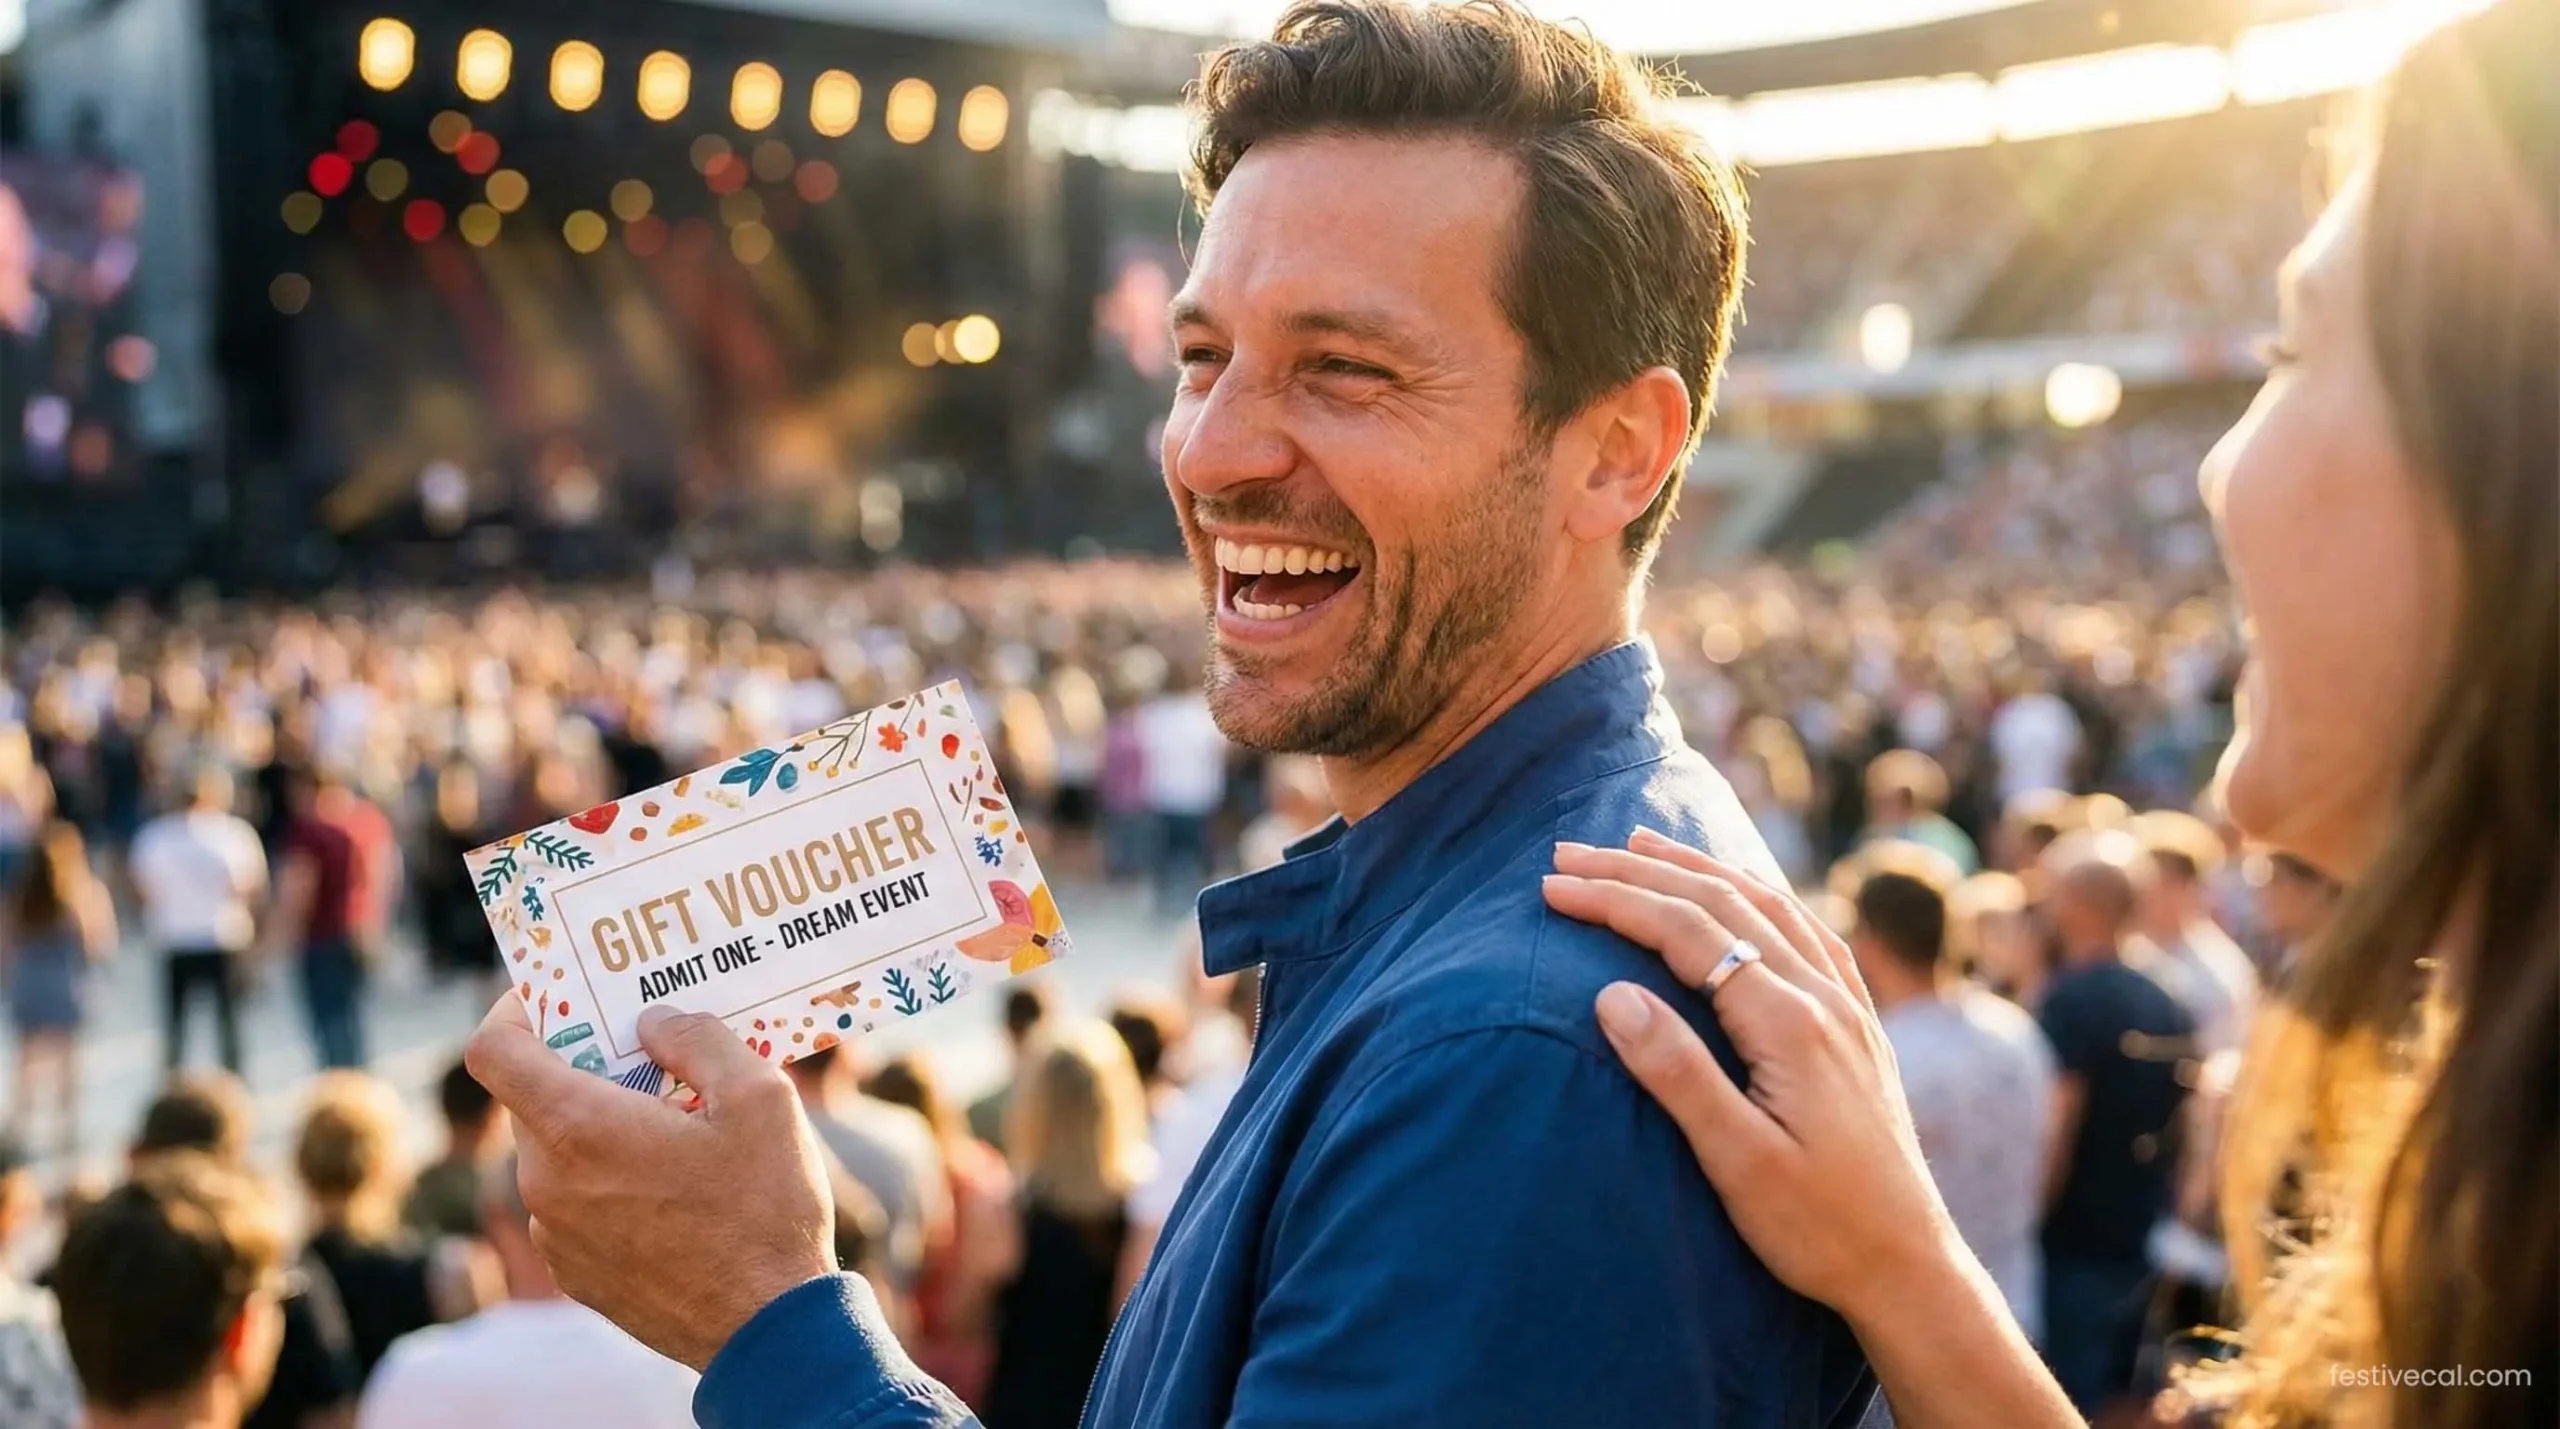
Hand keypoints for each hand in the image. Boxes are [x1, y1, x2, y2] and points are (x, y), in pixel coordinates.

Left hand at [465, 997, 838, 1369]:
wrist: (767, 1328)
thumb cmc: (765, 1210)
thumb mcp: (760, 1097)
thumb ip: (697, 1039)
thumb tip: (654, 1023)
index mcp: (579, 1129)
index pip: (494, 1051)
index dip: (515, 1011)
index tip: (558, 998)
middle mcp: (547, 1181)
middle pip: (533, 1097)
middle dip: (582, 1065)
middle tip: (647, 1053)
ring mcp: (556, 1233)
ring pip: (557, 1151)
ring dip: (601, 1124)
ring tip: (676, 1125)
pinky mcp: (575, 1272)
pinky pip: (574, 1200)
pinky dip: (608, 1177)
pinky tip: (673, 1185)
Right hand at [1545, 830, 1968, 1325]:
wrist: (1910, 1267)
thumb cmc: (1818, 1228)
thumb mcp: (1737, 1161)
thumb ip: (1678, 1072)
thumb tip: (1611, 993)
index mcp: (1789, 1023)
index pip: (1686, 932)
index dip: (1615, 902)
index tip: (1552, 888)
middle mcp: (1824, 998)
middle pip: (1721, 904)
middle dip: (1639, 870)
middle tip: (1569, 849)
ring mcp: (1847, 1009)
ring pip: (1768, 906)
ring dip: (1699, 868)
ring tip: (1642, 845)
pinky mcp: (1857, 1028)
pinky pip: (1807, 931)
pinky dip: (1759, 894)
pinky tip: (1743, 894)